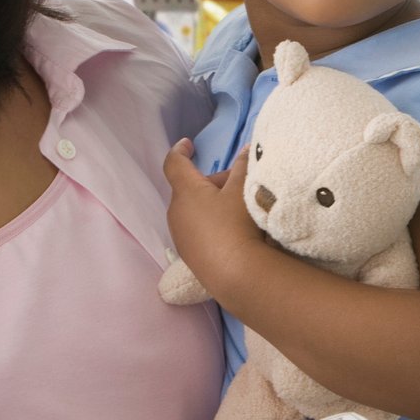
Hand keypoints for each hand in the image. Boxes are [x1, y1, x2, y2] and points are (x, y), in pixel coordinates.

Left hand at [164, 138, 264, 294]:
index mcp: (185, 191)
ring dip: (212, 203)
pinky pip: (197, 229)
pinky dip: (211, 223)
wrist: (235, 275)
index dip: (180, 151)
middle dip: (213, 182)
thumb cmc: (236, 224)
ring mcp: (180, 236)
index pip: (174, 163)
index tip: (188, 144)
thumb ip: (243, 166)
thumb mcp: (243, 190)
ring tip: (240, 209)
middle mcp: (176, 212)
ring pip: (194, 210)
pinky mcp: (189, 256)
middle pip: (191, 188)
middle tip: (240, 183)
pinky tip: (233, 232)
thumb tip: (246, 150)